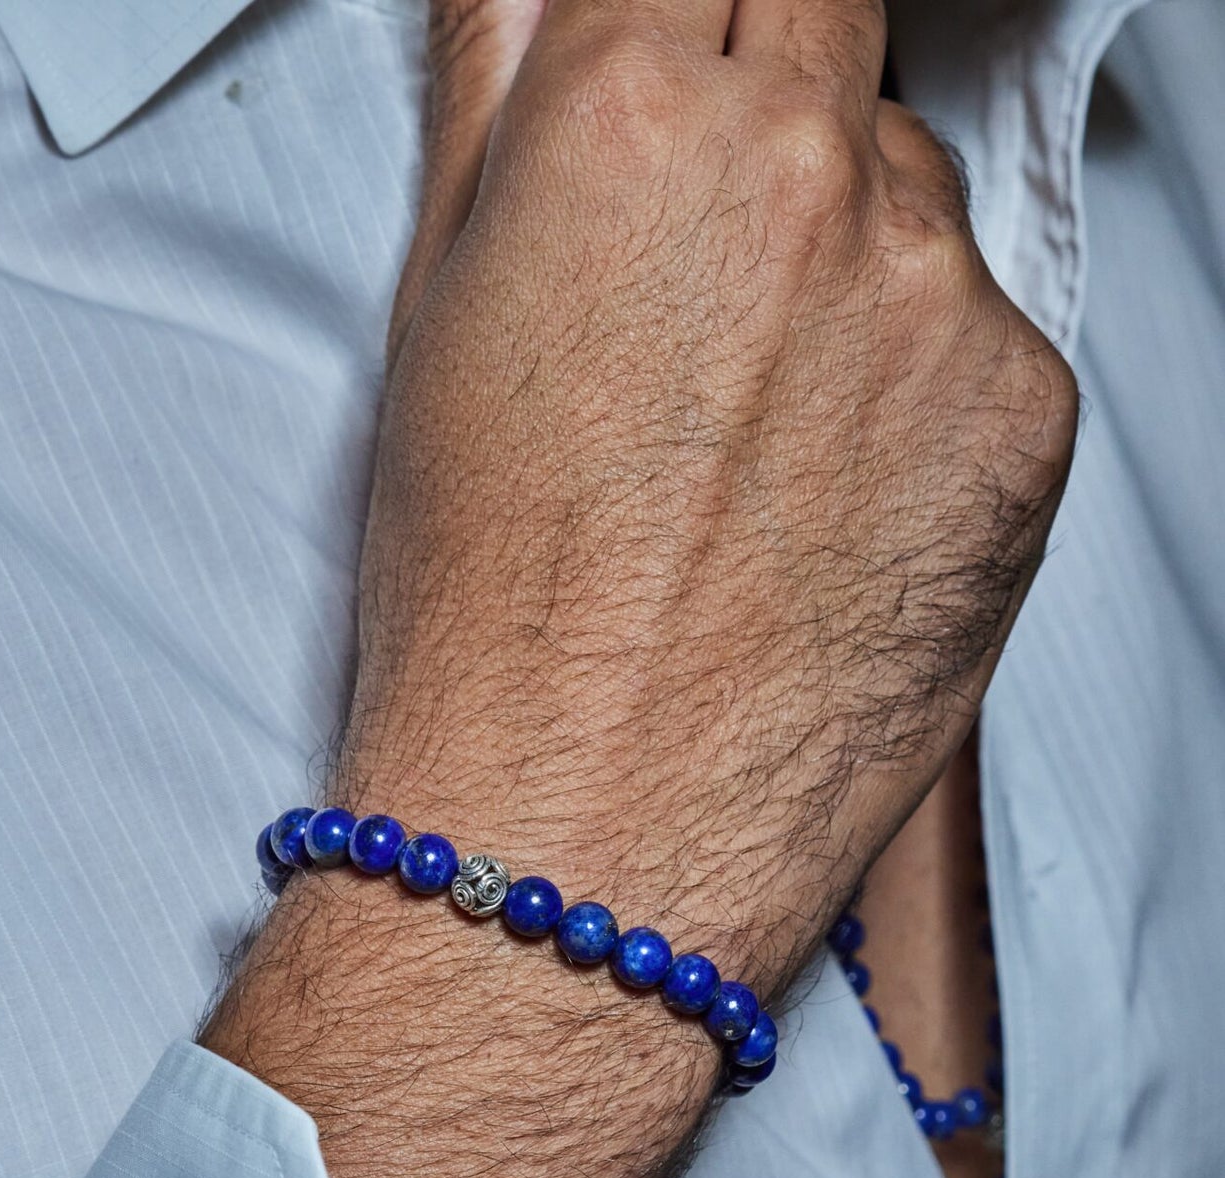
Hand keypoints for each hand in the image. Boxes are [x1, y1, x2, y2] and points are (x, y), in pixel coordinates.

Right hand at [206, 1, 1077, 1177]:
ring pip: (907, 185)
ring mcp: (936, 297)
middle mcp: (804, 177)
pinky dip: (916, 373)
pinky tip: (823, 484)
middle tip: (697, 247)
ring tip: (749, 413)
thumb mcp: (437, 316)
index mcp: (633, 123)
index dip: (679, 25)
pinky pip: (979, 327)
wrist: (583, 816)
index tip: (681, 73)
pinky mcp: (1024, 416)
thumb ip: (496, 95)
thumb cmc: (489, 608)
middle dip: (762, 103)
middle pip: (823, 29)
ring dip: (844, 246)